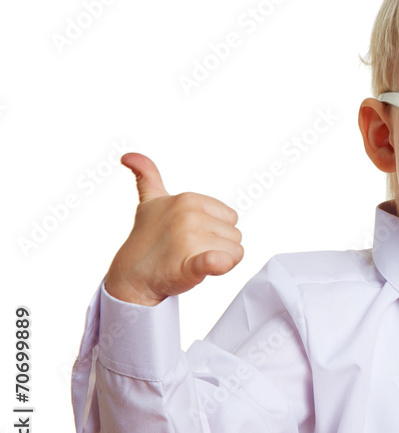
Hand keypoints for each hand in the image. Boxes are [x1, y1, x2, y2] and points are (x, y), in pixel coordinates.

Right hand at [104, 153, 243, 305]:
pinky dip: (220, 264)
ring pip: (235, 252)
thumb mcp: (150, 201)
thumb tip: (128, 155)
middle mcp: (190, 216)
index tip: (194, 236)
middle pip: (235, 235)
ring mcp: (189, 239)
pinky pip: (218, 261)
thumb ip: (147, 176)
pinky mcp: (191, 265)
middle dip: (219, 245)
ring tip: (192, 261)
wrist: (132, 276)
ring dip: (219, 261)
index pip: (230, 217)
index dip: (217, 230)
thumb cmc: (148, 237)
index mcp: (188, 199)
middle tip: (192, 252)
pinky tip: (211, 264)